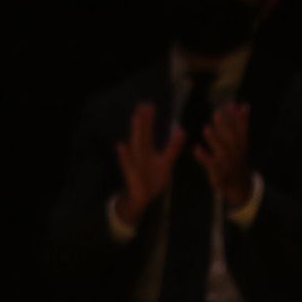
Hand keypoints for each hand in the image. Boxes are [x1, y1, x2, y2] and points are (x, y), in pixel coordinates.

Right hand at [113, 103, 184, 224]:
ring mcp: (135, 162)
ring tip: (135, 117)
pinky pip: (127, 163)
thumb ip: (173, 147)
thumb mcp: (166, 162)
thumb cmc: (154, 179)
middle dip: (144, 120)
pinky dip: (124, 155)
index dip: (149, 119)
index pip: (148, 131)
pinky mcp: (132, 173)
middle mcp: (140, 153)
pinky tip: (120, 145)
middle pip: (142, 134)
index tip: (148, 104)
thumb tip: (181, 131)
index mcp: (147, 150)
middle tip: (144, 104)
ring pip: (136, 144)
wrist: (142, 197)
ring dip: (136, 131)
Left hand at [192, 103, 254, 207]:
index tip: (232, 104)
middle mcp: (236, 152)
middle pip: (232, 138)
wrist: (239, 184)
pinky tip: (196, 149)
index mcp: (241, 144)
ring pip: (222, 150)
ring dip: (215, 140)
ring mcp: (227, 162)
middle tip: (216, 114)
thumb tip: (243, 104)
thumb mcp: (241, 141)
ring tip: (206, 128)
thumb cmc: (236, 158)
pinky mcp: (218, 172)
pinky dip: (204, 157)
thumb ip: (241, 123)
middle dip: (225, 126)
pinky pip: (211, 164)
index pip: (241, 128)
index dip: (238, 117)